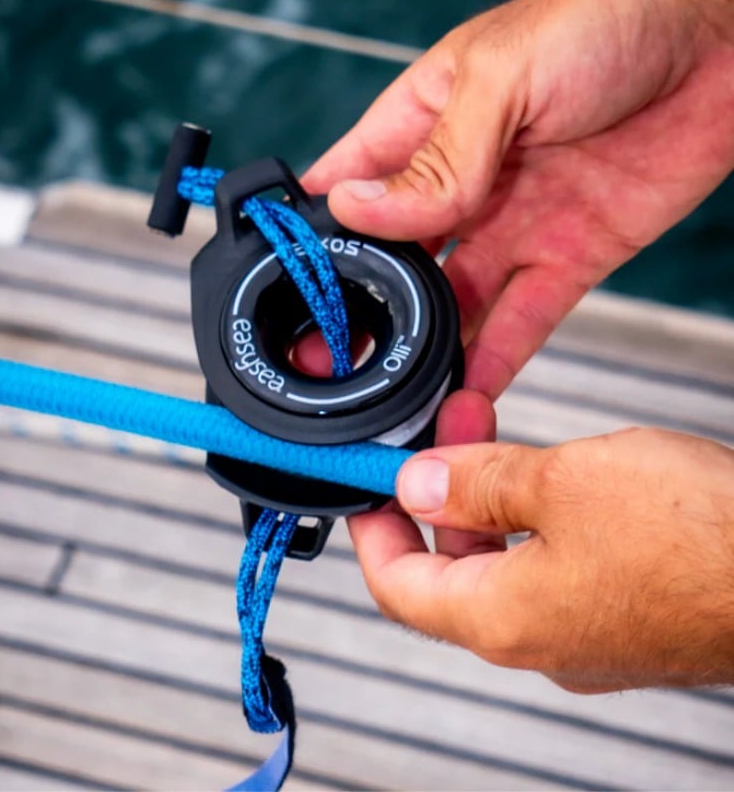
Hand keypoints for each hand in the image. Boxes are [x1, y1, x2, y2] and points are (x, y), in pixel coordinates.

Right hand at [304, 0, 733, 397]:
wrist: (723, 34)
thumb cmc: (608, 18)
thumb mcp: (502, 80)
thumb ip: (436, 159)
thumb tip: (357, 207)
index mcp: (426, 122)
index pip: (351, 184)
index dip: (317, 232)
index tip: (289, 284)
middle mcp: (462, 182)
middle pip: (396, 259)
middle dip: (365, 307)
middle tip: (335, 358)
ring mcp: (513, 222)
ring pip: (455, 302)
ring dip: (426, 347)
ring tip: (394, 392)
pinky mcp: (569, 255)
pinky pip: (523, 318)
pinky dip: (495, 359)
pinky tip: (464, 392)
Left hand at [348, 426, 733, 691]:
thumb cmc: (699, 535)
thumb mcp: (564, 481)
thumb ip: (477, 486)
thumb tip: (417, 485)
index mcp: (503, 620)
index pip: (396, 586)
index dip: (372, 527)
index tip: (367, 480)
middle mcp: (537, 641)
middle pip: (448, 571)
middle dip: (436, 492)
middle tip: (446, 425)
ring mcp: (583, 633)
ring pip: (502, 563)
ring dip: (487, 496)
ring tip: (492, 427)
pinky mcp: (623, 615)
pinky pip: (552, 567)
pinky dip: (533, 518)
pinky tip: (549, 470)